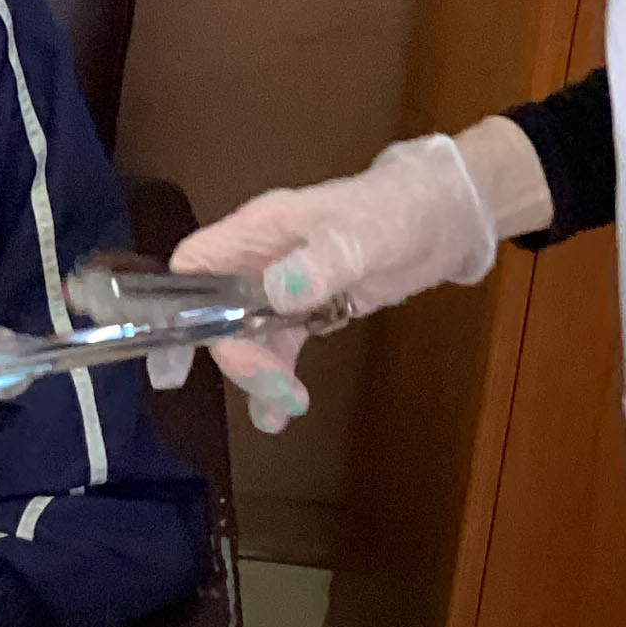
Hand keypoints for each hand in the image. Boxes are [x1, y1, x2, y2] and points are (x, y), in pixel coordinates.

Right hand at [164, 132, 501, 432]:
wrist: (444, 217)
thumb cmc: (400, 210)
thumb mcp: (364, 235)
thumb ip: (321, 263)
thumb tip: (278, 293)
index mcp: (259, 231)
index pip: (194, 265)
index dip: (181, 306)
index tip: (194, 351)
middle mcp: (259, 261)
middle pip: (218, 316)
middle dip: (242, 358)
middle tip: (279, 390)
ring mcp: (280, 288)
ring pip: (247, 340)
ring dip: (260, 378)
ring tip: (288, 408)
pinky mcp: (306, 312)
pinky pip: (278, 350)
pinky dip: (277, 382)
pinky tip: (280, 416)